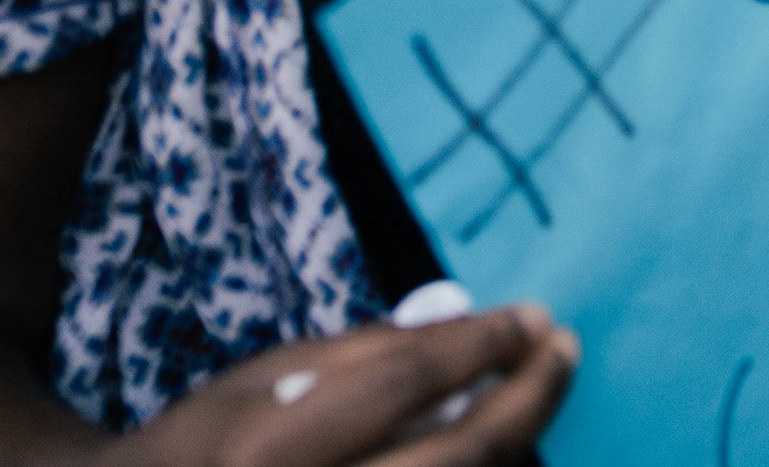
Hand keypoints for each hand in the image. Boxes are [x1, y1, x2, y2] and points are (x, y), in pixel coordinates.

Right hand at [112, 309, 572, 465]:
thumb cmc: (206, 442)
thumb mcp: (266, 378)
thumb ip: (370, 353)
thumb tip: (476, 319)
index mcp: (270, 449)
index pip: (407, 383)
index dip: (483, 343)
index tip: (533, 315)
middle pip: (458, 457)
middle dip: (528, 398)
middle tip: (562, 348)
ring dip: (516, 443)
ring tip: (536, 392)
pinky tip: (497, 441)